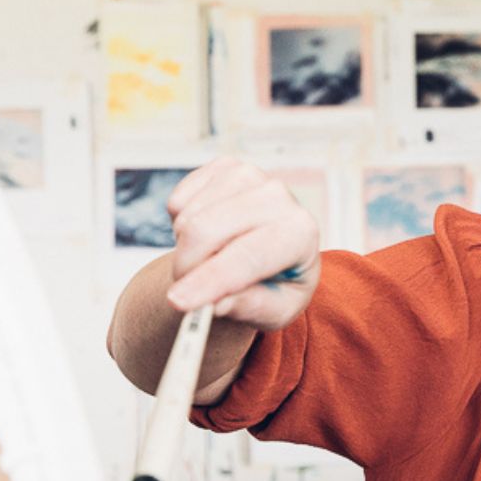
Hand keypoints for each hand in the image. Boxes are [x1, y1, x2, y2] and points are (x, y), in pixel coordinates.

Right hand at [164, 156, 320, 329]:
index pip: (248, 256)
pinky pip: (179, 202)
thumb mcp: (276, 311)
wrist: (274, 255)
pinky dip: (180, 227)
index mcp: (301, 233)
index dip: (210, 280)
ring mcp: (250, 176)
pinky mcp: (223, 168)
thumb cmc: (277, 286)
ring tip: (208, 264)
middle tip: (185, 295)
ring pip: (188, 218)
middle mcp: (278, 196)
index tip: (179, 302)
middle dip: (186, 268)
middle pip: (206, 231)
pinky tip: (207, 237)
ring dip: (184, 250)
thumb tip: (217, 304)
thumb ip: (251, 308)